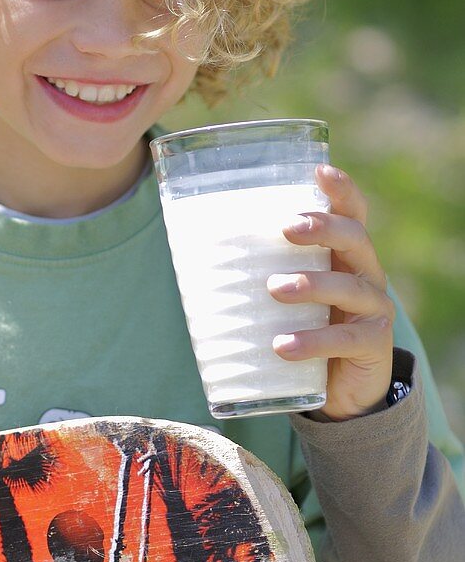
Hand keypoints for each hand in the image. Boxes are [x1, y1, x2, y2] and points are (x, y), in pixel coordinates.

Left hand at [268, 164, 393, 420]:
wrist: (338, 390)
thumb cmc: (303, 329)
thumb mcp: (286, 298)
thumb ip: (258, 273)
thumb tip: (188, 251)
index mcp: (345, 256)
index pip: (352, 213)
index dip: (342, 190)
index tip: (319, 171)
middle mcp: (366, 275)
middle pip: (355, 239)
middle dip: (323, 228)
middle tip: (287, 228)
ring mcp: (373, 311)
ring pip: (349, 287)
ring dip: (311, 285)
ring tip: (274, 289)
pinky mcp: (372, 347)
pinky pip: (344, 340)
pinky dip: (312, 341)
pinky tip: (283, 346)